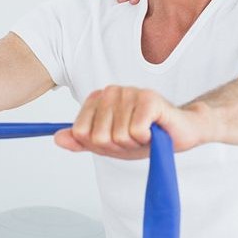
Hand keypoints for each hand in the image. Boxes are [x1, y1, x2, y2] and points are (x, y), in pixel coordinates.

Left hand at [54, 85, 203, 159]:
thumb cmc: (146, 136)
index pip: (80, 131)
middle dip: (118, 146)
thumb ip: (83, 141)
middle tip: (134, 138)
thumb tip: (57, 138)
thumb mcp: (109, 144)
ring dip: (134, 144)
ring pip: (117, 136)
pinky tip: (154, 131)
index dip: (99, 145)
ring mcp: (130, 92)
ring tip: (146, 134)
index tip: (116, 139)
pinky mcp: (149, 98)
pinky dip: (146, 139)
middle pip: (99, 136)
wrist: (180, 134)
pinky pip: (135, 132)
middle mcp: (112, 91)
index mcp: (98, 99)